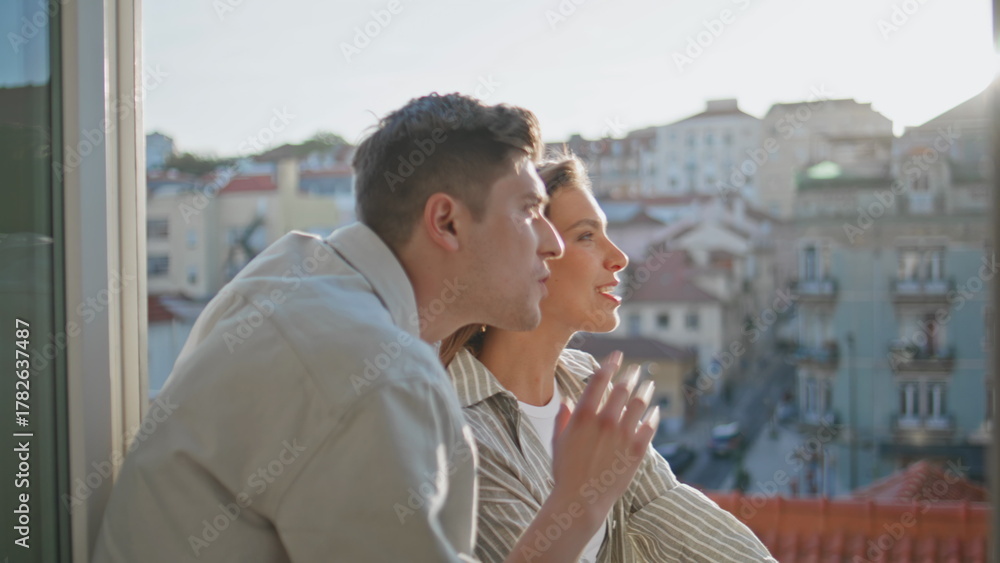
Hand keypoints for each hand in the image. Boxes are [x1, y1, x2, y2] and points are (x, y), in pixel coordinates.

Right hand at [503, 351, 657, 562]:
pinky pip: (650, 426)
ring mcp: (623, 435)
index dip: (611, 363)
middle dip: (631, 375)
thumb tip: (568, 402)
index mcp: (583, 415)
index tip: (618, 355)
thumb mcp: (557, 440)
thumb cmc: (564, 471)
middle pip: (623, 388)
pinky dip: (654, 416)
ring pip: (640, 404)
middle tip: (636, 369)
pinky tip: (655, 411)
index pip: (600, 379)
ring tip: (649, 384)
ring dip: (646, 390)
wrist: (580, 500)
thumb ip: (563, 418)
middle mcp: (605, 421)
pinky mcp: (637, 451)